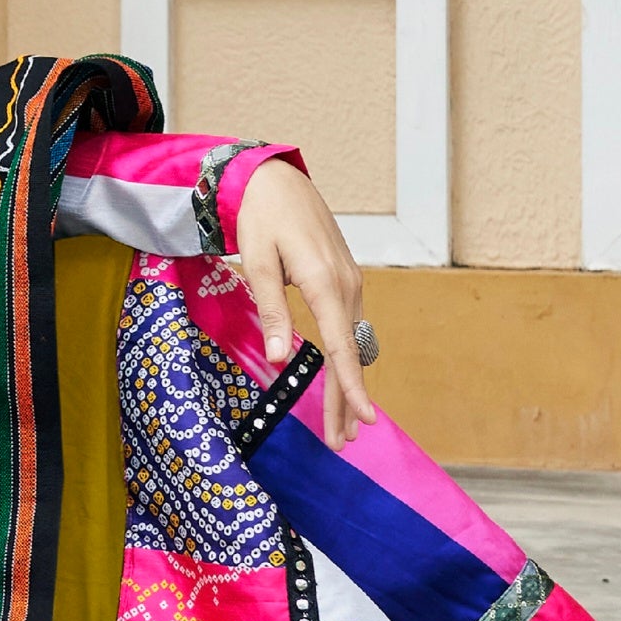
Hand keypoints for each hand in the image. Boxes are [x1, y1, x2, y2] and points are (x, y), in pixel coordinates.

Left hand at [231, 157, 372, 446]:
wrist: (275, 179)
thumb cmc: (261, 217)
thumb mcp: (257, 262)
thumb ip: (272, 311)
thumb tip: (282, 360)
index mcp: (325, 284)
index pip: (341, 347)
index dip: (350, 387)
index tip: (362, 419)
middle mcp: (346, 286)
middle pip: (350, 354)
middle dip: (346, 399)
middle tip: (343, 441)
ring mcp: (350, 282)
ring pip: (352, 343)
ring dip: (346, 382)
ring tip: (342, 424)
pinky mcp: (344, 279)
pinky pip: (349, 327)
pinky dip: (347, 358)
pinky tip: (341, 378)